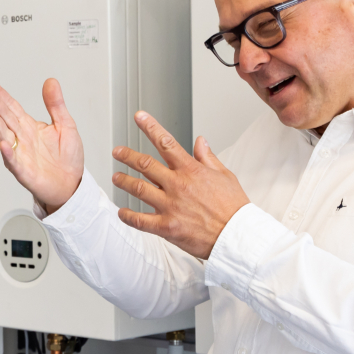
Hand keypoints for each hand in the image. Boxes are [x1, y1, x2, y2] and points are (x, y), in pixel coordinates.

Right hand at [0, 76, 84, 213]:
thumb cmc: (66, 158)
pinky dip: (8, 153)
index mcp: (28, 126)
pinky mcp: (24, 171)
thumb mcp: (65, 125)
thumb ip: (56, 104)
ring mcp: (19, 154)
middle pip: (4, 118)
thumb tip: (50, 81)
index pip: (10, 106)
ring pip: (3, 136)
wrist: (71, 185)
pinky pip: (14, 161)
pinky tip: (2, 143)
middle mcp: (20, 138)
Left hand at [109, 112, 251, 259]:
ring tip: (116, 177)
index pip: (166, 142)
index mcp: (191, 171)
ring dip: (124, 181)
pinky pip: (140, 220)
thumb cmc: (233, 208)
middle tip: (117, 152)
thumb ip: (208, 158)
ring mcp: (170, 206)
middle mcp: (177, 185)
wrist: (237, 236)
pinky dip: (128, 216)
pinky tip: (121, 212)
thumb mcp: (225, 176)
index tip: (139, 117)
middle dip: (127, 155)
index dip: (150, 127)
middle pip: (145, 164)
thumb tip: (200, 141)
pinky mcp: (166, 227)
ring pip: (138, 188)